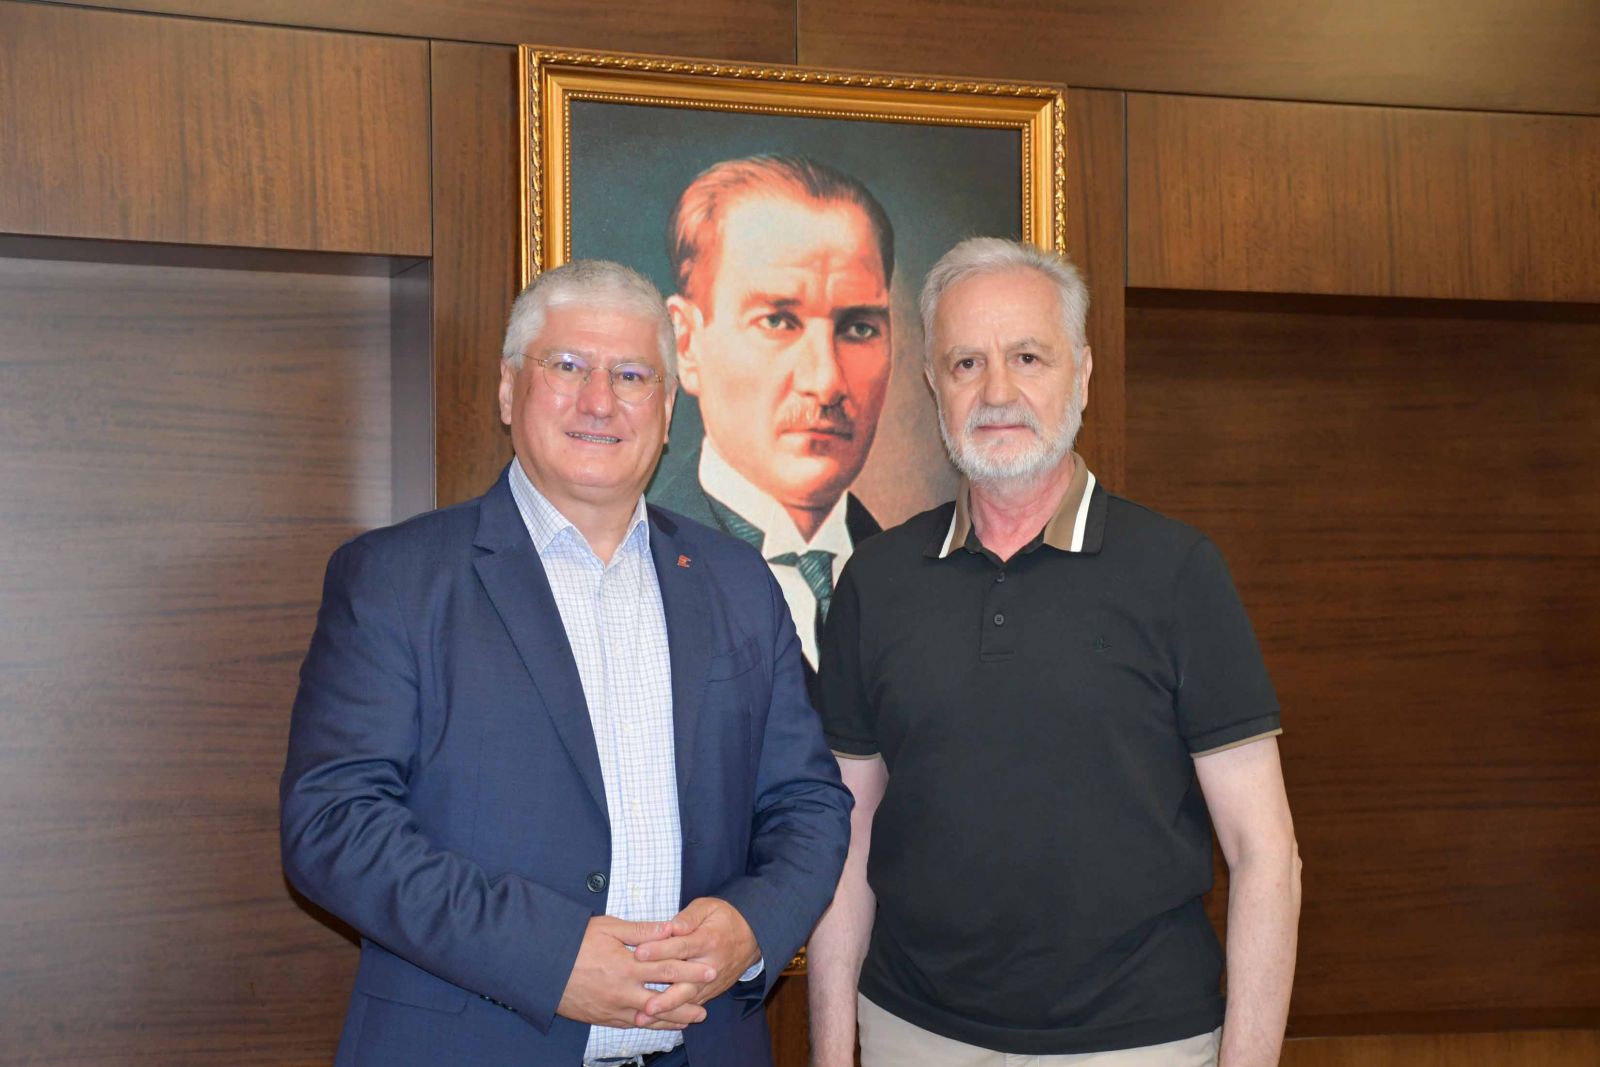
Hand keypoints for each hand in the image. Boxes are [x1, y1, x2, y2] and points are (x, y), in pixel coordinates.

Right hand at [556, 916, 715, 1029]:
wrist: (541, 967)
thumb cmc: (573, 942)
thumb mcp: (608, 928)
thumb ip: (641, 931)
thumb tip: (669, 928)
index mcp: (627, 965)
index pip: (667, 968)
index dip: (690, 970)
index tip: (709, 970)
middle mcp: (623, 990)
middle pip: (664, 997)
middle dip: (688, 999)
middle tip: (708, 1002)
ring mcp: (613, 1007)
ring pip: (650, 1016)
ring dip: (674, 1018)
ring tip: (693, 1019)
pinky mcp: (603, 1017)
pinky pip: (632, 1024)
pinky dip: (650, 1025)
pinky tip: (661, 1024)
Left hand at [633, 897, 759, 1022]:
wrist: (751, 936)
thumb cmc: (723, 918)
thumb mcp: (708, 908)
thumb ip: (688, 917)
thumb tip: (671, 926)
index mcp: (708, 940)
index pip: (682, 947)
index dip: (660, 950)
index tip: (638, 953)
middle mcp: (710, 965)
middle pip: (686, 983)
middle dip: (665, 995)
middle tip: (644, 1003)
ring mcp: (711, 982)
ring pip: (687, 999)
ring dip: (666, 1010)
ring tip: (644, 1017)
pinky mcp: (710, 992)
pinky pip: (691, 1006)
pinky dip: (673, 1015)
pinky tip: (655, 1021)